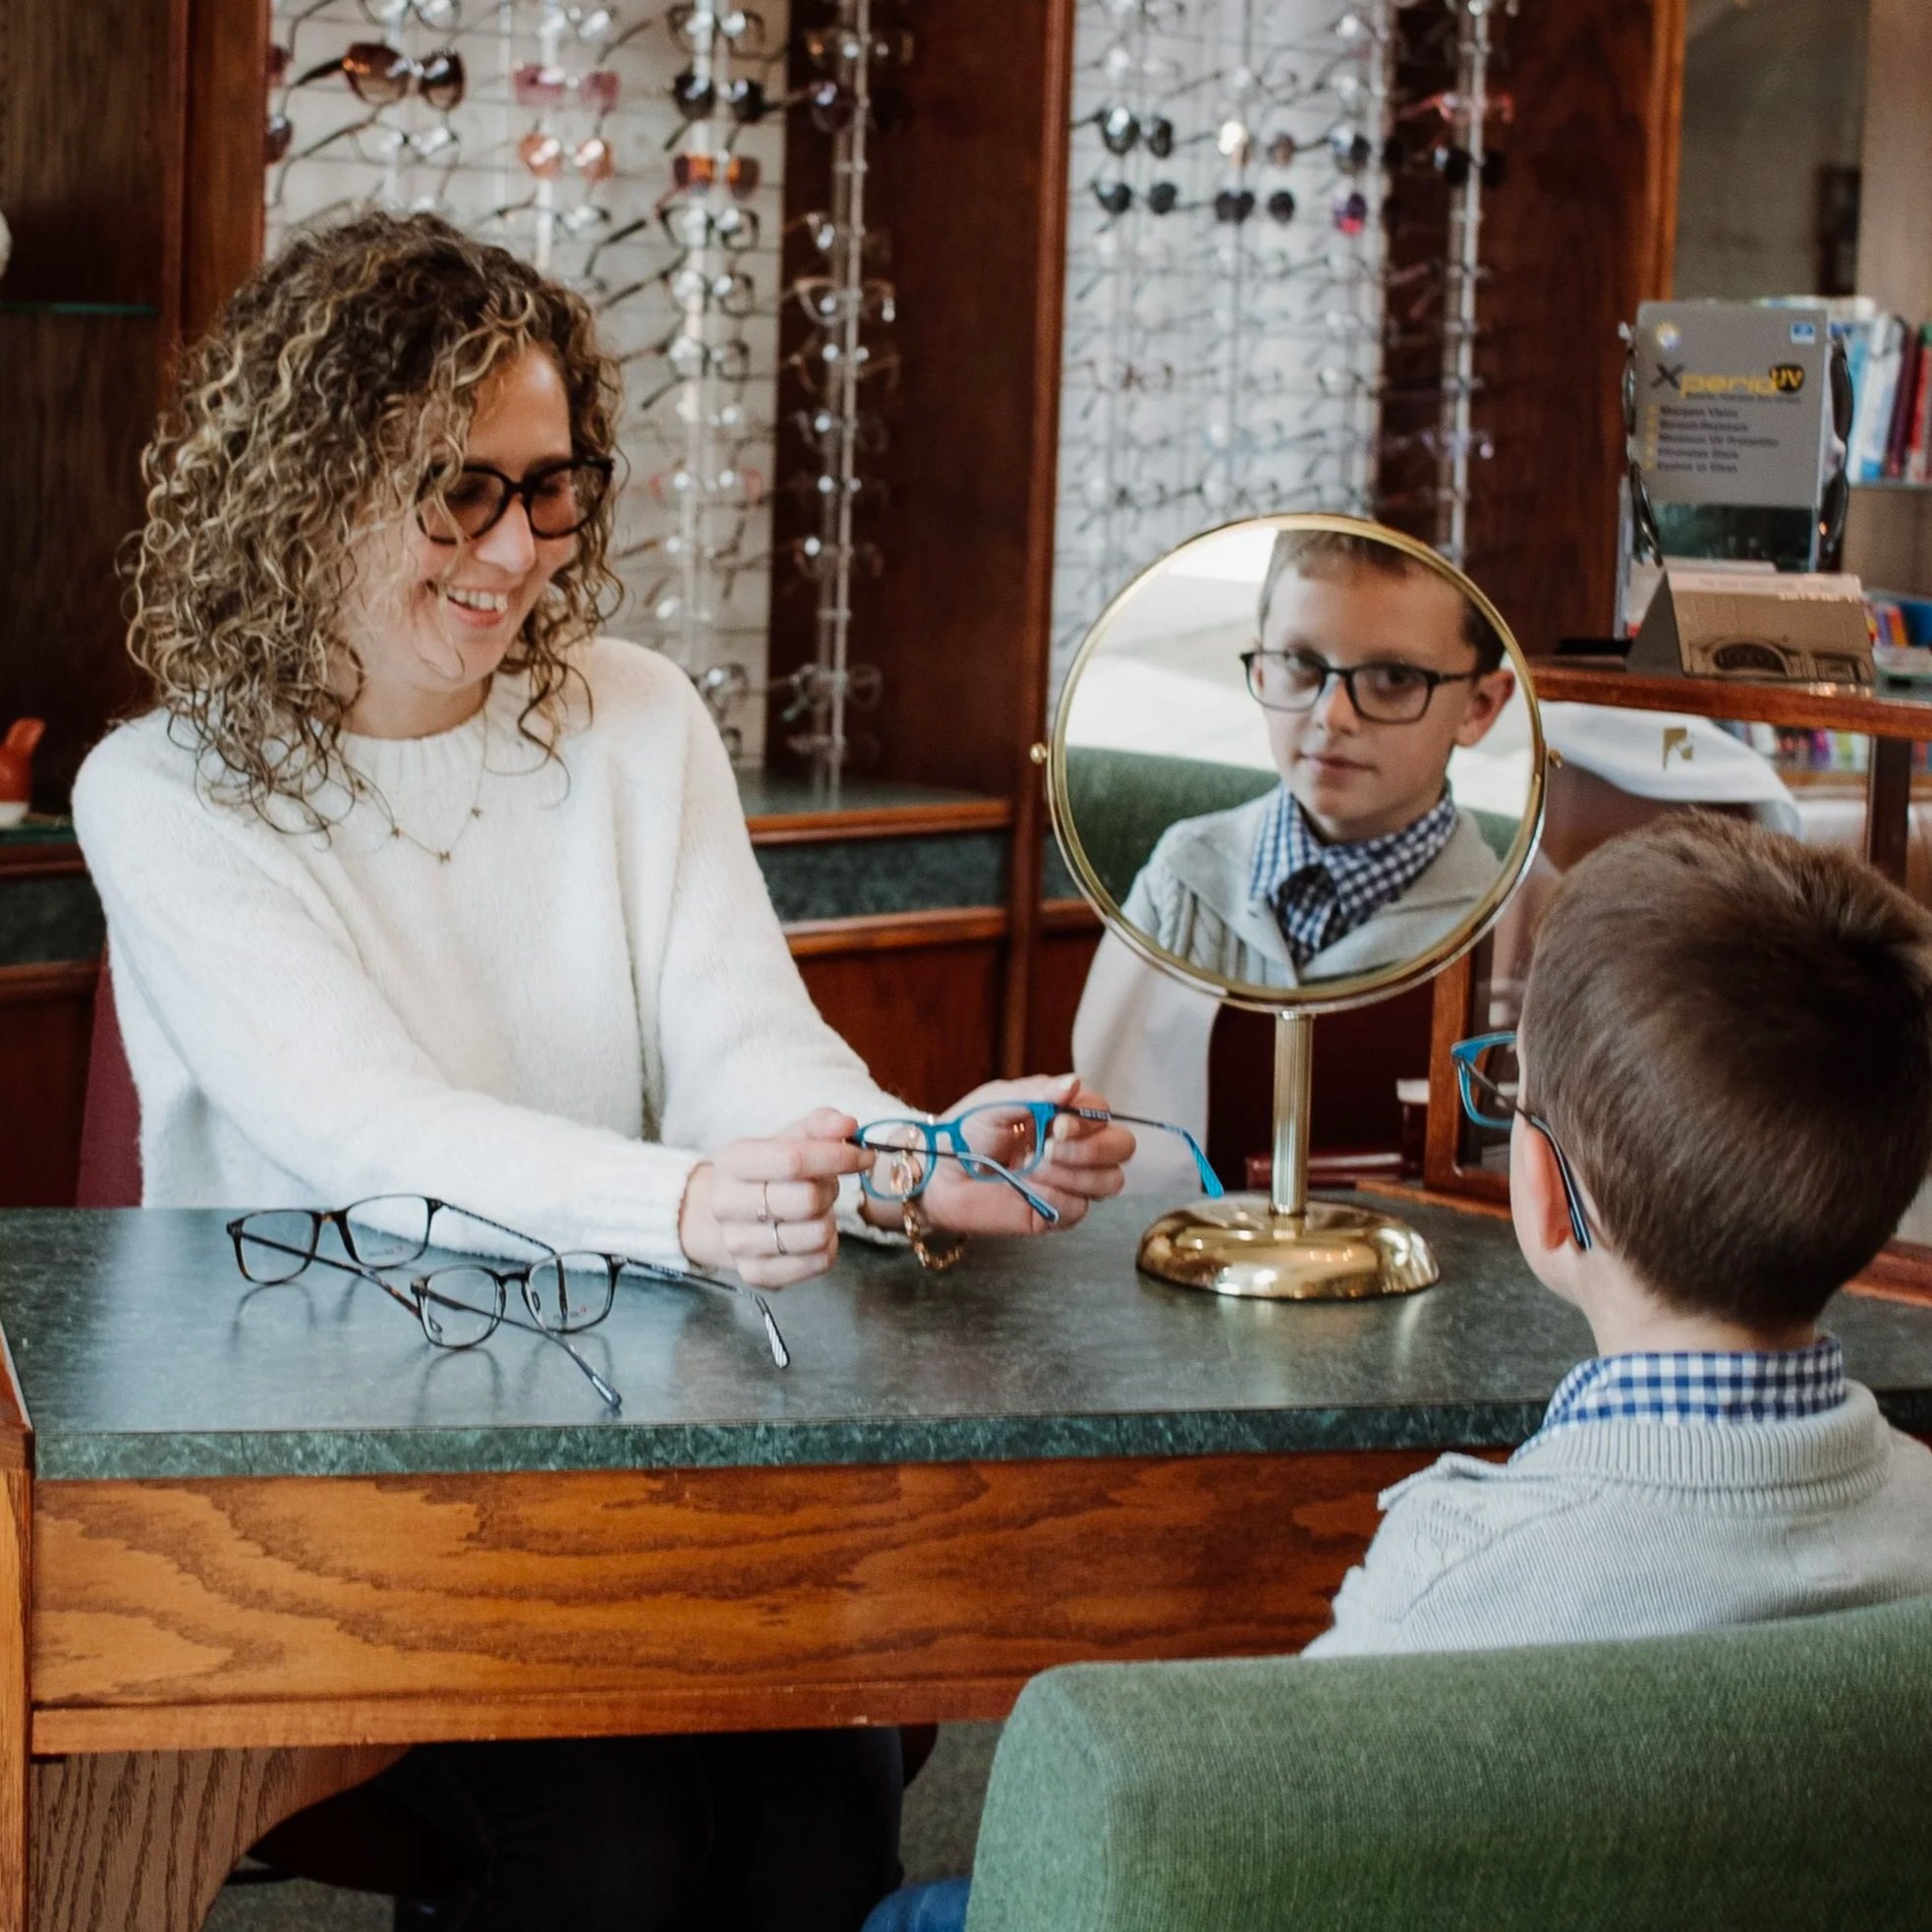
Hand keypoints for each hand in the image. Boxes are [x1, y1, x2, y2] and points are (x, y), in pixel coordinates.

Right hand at [679, 1108, 870, 1287]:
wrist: (728, 1214)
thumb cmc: (768, 1171)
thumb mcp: (789, 1139)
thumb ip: (820, 1126)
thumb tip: (847, 1125)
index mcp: (733, 1160)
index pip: (794, 1161)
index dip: (838, 1157)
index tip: (865, 1157)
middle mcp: (727, 1203)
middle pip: (807, 1201)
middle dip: (831, 1190)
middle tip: (828, 1185)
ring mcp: (738, 1243)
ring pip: (816, 1235)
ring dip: (829, 1219)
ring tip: (817, 1211)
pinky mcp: (755, 1274)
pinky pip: (818, 1263)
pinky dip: (828, 1247)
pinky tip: (814, 1233)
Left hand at [916, 1073, 1134, 1236]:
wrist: (939, 1174)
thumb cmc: (966, 1131)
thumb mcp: (997, 1102)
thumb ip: (1037, 1093)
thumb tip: (1074, 1083)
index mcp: (1064, 1114)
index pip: (1103, 1114)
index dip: (1088, 1121)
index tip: (1056, 1125)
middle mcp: (1075, 1147)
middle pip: (1122, 1147)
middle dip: (1091, 1150)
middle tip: (1048, 1149)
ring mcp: (1069, 1181)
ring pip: (1109, 1182)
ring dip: (1072, 1175)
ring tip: (1031, 1170)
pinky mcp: (1057, 1212)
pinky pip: (1080, 1209)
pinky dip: (1056, 1198)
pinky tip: (1028, 1191)